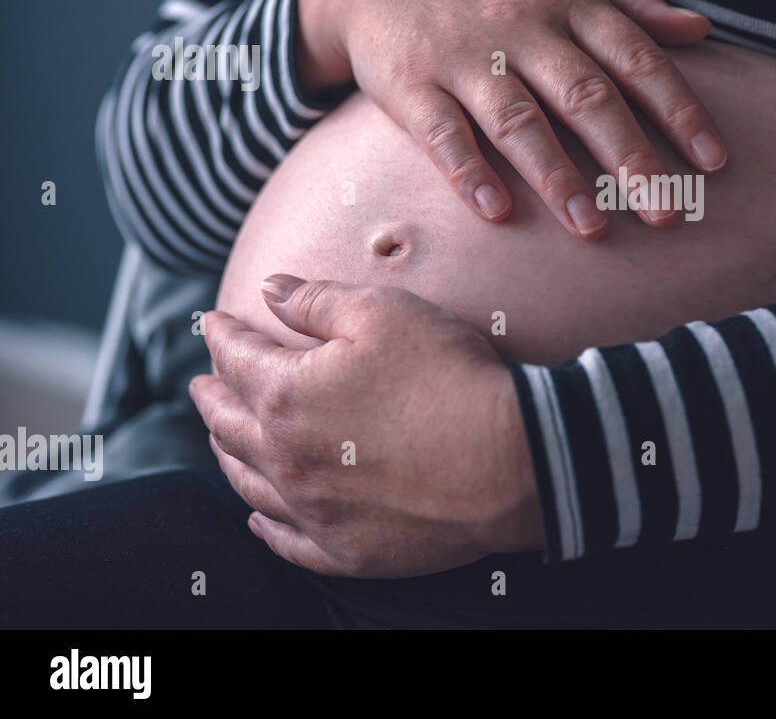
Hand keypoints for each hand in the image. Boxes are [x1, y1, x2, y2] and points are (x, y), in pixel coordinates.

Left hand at [189, 274, 543, 577]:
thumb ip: (318, 301)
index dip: (222, 335)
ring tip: (220, 440)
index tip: (214, 322)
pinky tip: (257, 519)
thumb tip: (271, 289)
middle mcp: (287, 459)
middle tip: (201, 384)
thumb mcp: (385, 313)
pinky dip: (265, 528)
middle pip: (230, 426)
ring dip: (227, 457)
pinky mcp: (349, 550)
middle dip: (211, 398)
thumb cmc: (447, 377)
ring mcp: (316, 511)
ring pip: (250, 485)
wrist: (509, 461)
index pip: (237, 359)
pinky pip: (288, 543)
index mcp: (287, 396)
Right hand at [296, 0, 727, 237]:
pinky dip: (468, 172)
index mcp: (567, 0)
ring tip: (593, 228)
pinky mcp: (409, 83)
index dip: (678, 110)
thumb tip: (699, 30)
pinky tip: (497, 213)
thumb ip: (631, 1)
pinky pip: (442, 132)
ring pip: (518, 120)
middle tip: (667, 212)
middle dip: (630, 156)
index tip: (714, 162)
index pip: (635, 58)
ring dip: (557, 177)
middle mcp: (520, 26)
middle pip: (585, 95)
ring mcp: (462, 55)